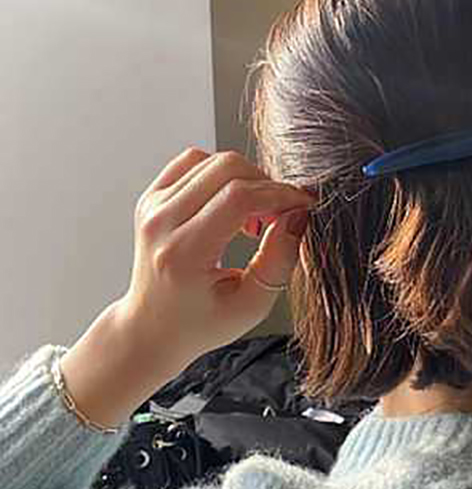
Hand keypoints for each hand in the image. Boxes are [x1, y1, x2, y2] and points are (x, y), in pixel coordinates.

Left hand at [119, 148, 315, 370]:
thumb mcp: (251, 306)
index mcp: (182, 253)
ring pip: (212, 160)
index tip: (303, 206)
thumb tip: (298, 217)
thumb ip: (278, 261)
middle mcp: (161, 223)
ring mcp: (152, 206)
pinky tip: (233, 204)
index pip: (238, 198)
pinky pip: (194, 162)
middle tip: (281, 215)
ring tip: (256, 216)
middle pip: (226, 168)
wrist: (154, 328)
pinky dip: (223, 175)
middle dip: (267, 185)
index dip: (279, 195)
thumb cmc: (202, 323)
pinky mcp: (151, 198)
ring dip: (247, 180)